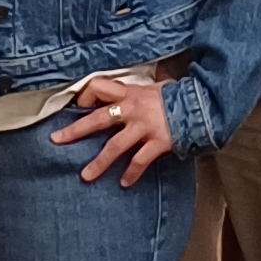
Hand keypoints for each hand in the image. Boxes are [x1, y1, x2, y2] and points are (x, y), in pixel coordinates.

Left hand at [49, 75, 177, 186]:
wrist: (202, 105)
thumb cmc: (180, 94)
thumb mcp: (158, 84)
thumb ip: (146, 86)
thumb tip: (150, 77)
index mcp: (130, 93)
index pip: (99, 88)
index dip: (86, 95)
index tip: (79, 105)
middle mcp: (132, 110)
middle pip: (97, 120)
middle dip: (75, 131)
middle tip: (57, 140)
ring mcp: (144, 128)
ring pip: (114, 147)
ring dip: (99, 163)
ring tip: (86, 176)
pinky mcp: (157, 143)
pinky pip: (139, 161)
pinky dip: (131, 173)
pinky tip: (124, 183)